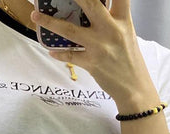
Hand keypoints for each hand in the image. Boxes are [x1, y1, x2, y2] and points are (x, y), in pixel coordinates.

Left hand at [30, 0, 158, 111]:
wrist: (134, 88)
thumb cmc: (129, 59)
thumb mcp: (126, 33)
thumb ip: (112, 19)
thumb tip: (93, 8)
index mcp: (123, 20)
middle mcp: (111, 30)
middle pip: (90, 3)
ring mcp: (99, 47)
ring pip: (70, 30)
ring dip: (50, 23)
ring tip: (35, 17)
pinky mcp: (91, 63)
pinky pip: (70, 56)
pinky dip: (59, 53)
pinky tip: (51, 51)